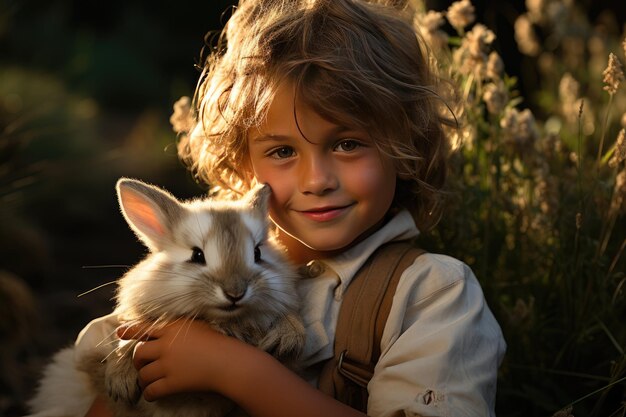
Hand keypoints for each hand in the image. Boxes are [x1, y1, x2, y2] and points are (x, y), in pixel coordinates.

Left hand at [117, 320, 236, 400]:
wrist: (228, 361)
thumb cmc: (218, 342)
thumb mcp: (197, 326)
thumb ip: (179, 327)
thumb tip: (167, 330)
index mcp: (172, 328)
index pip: (143, 328)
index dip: (129, 330)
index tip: (120, 332)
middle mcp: (166, 345)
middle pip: (139, 353)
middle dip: (138, 360)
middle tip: (142, 364)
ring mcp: (168, 364)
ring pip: (143, 373)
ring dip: (143, 378)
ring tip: (148, 380)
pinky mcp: (173, 382)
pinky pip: (152, 390)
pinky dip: (149, 393)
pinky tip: (151, 394)